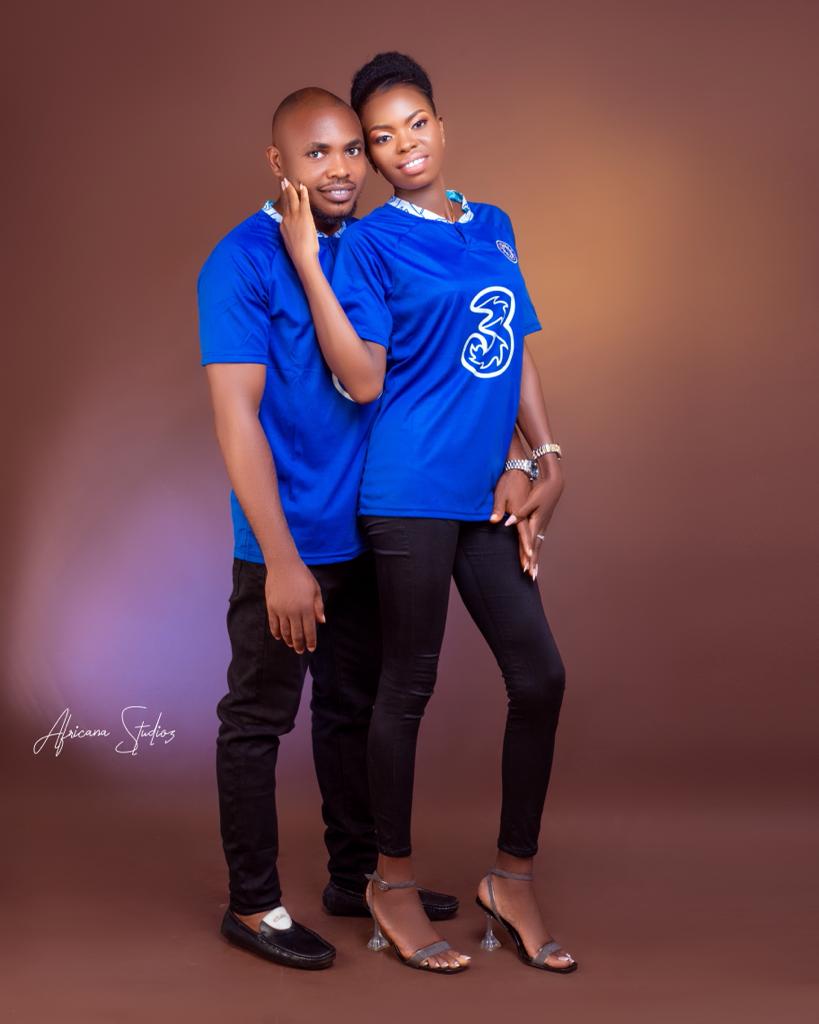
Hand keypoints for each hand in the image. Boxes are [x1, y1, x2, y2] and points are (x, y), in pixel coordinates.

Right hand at [265, 556, 325, 653]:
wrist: (283, 565)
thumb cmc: (303, 576)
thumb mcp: (315, 590)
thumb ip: (318, 607)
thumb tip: (321, 622)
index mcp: (307, 608)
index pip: (310, 631)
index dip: (311, 642)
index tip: (311, 649)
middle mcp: (293, 612)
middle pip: (296, 634)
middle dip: (299, 645)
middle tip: (301, 651)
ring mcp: (281, 610)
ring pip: (284, 631)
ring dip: (288, 640)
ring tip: (291, 645)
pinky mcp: (271, 607)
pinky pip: (273, 624)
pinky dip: (276, 632)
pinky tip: (279, 637)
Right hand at [279, 177, 318, 268]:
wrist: (302, 257)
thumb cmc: (300, 254)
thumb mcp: (293, 243)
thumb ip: (294, 236)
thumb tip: (297, 235)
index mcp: (283, 226)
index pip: (285, 212)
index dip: (285, 203)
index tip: (285, 197)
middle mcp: (287, 219)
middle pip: (286, 202)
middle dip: (285, 191)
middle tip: (283, 182)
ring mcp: (295, 216)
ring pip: (292, 199)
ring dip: (291, 189)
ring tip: (289, 181)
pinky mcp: (304, 215)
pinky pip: (303, 201)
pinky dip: (303, 193)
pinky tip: (302, 186)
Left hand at [512, 464, 564, 578]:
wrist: (552, 482)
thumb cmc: (537, 489)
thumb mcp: (524, 499)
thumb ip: (514, 512)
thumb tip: (504, 523)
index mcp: (534, 520)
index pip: (529, 542)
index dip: (527, 555)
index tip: (526, 567)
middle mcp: (540, 525)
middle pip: (536, 547)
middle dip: (533, 562)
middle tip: (532, 576)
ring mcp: (543, 524)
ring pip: (538, 544)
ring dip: (535, 557)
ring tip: (534, 571)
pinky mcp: (542, 521)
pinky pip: (538, 539)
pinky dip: (536, 549)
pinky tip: (535, 554)